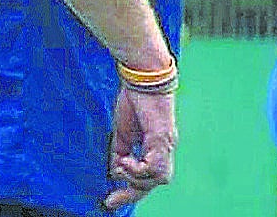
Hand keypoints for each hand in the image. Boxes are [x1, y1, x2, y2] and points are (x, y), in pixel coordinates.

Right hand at [104, 88, 176, 210]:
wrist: (141, 76)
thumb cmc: (133, 99)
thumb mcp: (122, 132)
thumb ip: (120, 152)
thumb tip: (114, 172)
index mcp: (156, 147)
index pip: (148, 176)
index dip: (130, 190)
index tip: (110, 201)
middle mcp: (165, 148)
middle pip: (154, 181)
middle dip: (132, 192)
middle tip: (111, 200)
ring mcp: (166, 144)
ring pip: (157, 178)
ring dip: (135, 178)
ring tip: (120, 166)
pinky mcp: (163, 138)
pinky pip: (155, 167)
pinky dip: (139, 169)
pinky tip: (125, 161)